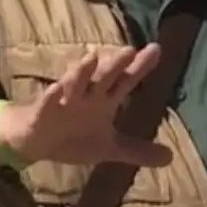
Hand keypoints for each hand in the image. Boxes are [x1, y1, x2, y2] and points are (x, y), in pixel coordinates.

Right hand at [0, 45, 171, 167]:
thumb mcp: (109, 148)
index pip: (126, 81)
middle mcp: (87, 96)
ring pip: (74, 83)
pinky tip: (55, 89)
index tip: (156, 49)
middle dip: (115, 65)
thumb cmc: (73, 137)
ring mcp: (64, 102)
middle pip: (103, 78)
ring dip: (81, 72)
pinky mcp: (42, 114)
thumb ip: (137, 150)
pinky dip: (50, 97)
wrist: (36, 142)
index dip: (140, 67)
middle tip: (129, 50)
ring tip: (91, 58)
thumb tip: (171, 157)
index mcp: (104, 101)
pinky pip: (46, 104)